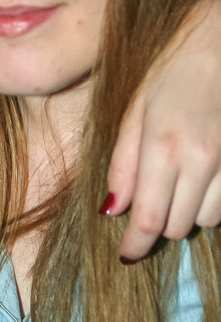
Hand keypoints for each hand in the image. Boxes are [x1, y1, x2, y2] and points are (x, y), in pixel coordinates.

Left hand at [106, 0, 220, 259]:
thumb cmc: (175, 67)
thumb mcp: (136, 107)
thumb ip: (122, 162)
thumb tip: (111, 209)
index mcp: (163, 146)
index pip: (149, 219)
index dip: (136, 244)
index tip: (126, 254)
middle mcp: (201, 160)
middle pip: (177, 226)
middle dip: (159, 223)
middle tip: (151, 200)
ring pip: (207, 219)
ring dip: (188, 211)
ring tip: (181, 179)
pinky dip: (213, 201)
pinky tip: (205, 175)